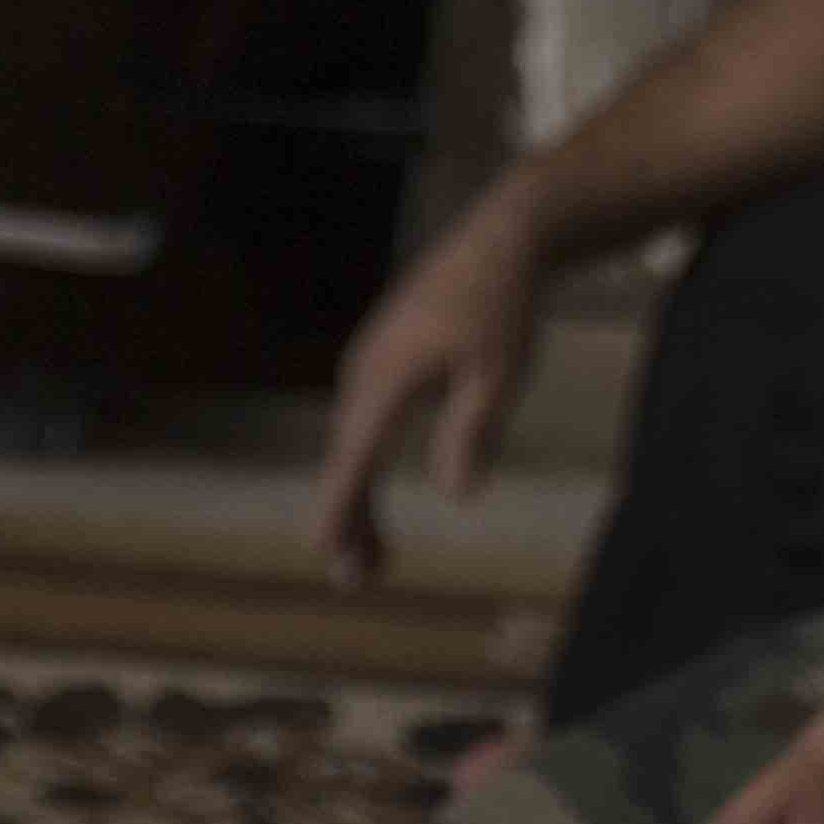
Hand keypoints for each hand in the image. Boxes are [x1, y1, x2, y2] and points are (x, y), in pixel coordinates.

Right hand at [306, 191, 548, 582]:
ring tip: (371, 562)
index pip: (355, 454)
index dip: (339, 506)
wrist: (498, 242)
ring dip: (355, 501)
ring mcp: (368, 366)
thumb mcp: (499, 372)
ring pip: (352, 446)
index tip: (321, 550)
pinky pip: (362, 428)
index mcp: (389, 376)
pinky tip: (371, 509)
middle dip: (348, 519)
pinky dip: (362, 470)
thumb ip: (473, 431)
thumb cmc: (502, 306)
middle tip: (357, 581)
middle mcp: (365, 372)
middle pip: (347, 458)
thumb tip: (458, 496)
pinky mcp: (380, 364)